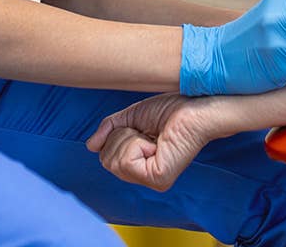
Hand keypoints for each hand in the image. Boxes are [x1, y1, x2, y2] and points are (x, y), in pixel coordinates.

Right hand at [86, 93, 215, 190]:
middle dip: (121, 136)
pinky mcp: (159, 179)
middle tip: (146, 131)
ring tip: (153, 136)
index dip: (115, 135)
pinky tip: (157, 142)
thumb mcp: (132, 116)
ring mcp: (153, 180)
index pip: (105, 157)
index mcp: (140, 163)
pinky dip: (137, 144)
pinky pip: (127, 162)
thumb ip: (110, 130)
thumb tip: (90, 146)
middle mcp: (146, 176)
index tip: (139, 127)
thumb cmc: (172, 108)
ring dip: (130, 139)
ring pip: (114, 162)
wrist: (195, 104)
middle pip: (106, 162)